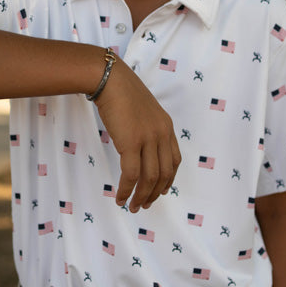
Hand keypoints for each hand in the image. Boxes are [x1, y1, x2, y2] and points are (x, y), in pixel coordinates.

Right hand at [95, 58, 180, 212]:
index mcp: (167, 127)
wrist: (110, 80)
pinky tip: (120, 197)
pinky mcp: (131, 142)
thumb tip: (139, 148)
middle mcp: (162, 134)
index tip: (159, 192)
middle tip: (143, 205)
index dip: (167, 180)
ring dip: (141, 196)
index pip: (174, 161)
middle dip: (154, 194)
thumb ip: (146, 129)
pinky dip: (126, 189)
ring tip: (132, 206)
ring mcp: (148, 139)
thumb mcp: (143, 111)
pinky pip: (131, 174)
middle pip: (164, 173)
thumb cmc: (121, 92)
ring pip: (149, 178)